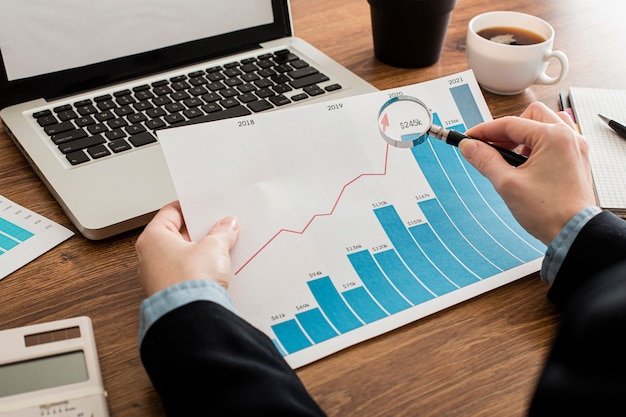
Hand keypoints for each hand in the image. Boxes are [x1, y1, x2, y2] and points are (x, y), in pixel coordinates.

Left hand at [135, 201, 238, 296]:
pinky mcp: (171, 292)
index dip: (191, 207)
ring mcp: (159, 276)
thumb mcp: (213, 247)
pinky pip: (186, 273)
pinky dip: (200, 269)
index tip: (207, 206)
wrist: (192, 316)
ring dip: (201, 251)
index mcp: (152, 238)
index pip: (171, 212)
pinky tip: (216, 268)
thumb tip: (227, 225)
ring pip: (183, 255)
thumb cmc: (190, 281)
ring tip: (221, 247)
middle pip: (178, 234)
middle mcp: (150, 257)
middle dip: (200, 231)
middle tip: (220, 227)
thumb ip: (221, 232)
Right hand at [460, 102, 596, 244]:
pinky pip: (555, 139)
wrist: (575, 233)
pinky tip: (527, 164)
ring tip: (512, 155)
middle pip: (530, 116)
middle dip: (508, 129)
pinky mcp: (576, 159)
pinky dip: (538, 145)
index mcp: (553, 137)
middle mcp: (567, 136)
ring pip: (545, 124)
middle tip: (491, 147)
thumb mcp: (507, 184)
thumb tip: (469, 146)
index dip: (484, 131)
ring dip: (525, 135)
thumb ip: (485, 160)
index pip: (510, 124)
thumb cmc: (549, 211)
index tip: (469, 139)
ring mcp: (575, 147)